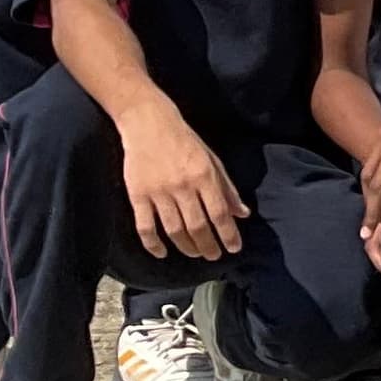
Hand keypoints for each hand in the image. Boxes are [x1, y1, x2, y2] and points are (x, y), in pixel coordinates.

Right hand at [121, 113, 246, 260]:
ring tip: (195, 253)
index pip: (220, 213)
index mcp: (204, 176)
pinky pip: (145, 226)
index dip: (228, 234)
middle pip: (197, 226)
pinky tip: (162, 252)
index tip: (234, 249)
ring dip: (186, 246)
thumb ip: (227, 188)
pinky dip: (153, 244)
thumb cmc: (185, 141)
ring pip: (174, 229)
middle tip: (214, 256)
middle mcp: (183, 186)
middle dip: (208, 245)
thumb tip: (242, 214)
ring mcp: (159, 192)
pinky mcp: (137, 195)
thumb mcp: (212, 160)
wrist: (148, 124)